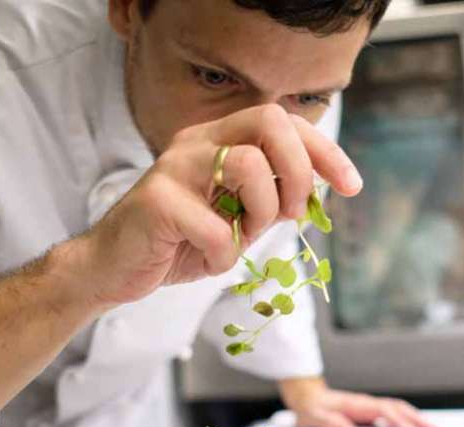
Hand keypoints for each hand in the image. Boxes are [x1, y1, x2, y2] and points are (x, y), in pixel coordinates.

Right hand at [56, 104, 362, 310]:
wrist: (113, 269)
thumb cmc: (177, 243)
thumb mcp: (234, 220)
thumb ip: (268, 201)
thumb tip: (315, 194)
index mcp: (218, 140)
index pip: (284, 123)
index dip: (325, 153)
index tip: (351, 186)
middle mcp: (197, 142)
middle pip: (270, 122)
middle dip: (298, 170)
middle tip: (292, 213)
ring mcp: (174, 168)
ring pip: (248, 166)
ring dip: (260, 214)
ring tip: (240, 238)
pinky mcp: (157, 202)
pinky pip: (218, 229)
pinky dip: (224, 255)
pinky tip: (206, 260)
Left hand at [278, 377, 435, 426]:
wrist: (308, 398)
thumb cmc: (311, 408)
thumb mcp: (313, 416)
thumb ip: (328, 422)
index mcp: (357, 404)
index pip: (383, 411)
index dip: (397, 421)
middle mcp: (367, 404)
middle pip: (397, 408)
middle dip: (416, 418)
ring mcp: (369, 407)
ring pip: (397, 410)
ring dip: (415, 418)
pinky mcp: (369, 413)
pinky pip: (392, 414)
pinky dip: (406, 420)